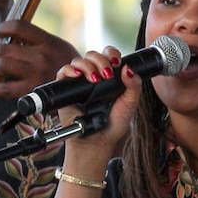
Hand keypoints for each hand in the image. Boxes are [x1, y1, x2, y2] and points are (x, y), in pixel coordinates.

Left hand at [0, 17, 76, 96]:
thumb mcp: (58, 46)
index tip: (0, 32)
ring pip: (1, 66)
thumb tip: (14, 37)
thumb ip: (38, 40)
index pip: (18, 27)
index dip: (4, 28)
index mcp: (47, 41)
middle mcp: (40, 56)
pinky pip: (5, 89)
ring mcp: (35, 74)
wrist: (84, 87)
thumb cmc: (69, 67)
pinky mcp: (31, 91)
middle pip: (5, 48)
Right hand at [52, 49, 143, 170]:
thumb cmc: (112, 126)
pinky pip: (63, 73)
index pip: (108, 55)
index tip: (117, 63)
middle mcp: (93, 77)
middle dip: (101, 60)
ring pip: (78, 61)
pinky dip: (69, 70)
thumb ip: (134, 86)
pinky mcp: (65, 91)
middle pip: (93, 55)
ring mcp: (78, 83)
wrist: (97, 143)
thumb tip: (128, 68)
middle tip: (107, 74)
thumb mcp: (129, 104)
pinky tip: (78, 76)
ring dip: (87, 66)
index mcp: (109, 77)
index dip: (112, 54)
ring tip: (95, 80)